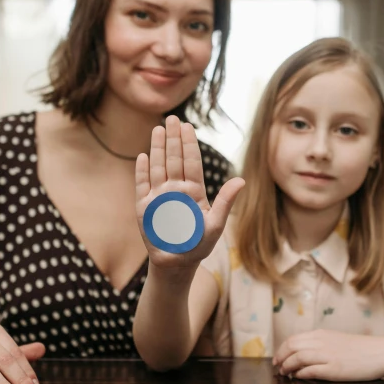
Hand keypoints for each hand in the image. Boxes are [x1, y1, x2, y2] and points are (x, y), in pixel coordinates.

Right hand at [135, 116, 243, 268]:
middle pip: (174, 159)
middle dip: (173, 139)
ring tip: (158, 129)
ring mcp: (159, 196)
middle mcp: (175, 189)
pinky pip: (142, 185)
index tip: (188, 127)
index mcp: (194, 191)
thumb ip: (225, 202)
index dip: (189, 144)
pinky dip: (142, 171)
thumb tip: (241, 180)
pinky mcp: (144, 207)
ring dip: (157, 148)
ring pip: (158, 167)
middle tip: (172, 119)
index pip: (191, 162)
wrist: (177, 264)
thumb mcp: (215, 225)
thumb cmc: (198, 245)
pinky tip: (143, 156)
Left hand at [273, 329, 383, 380]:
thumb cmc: (360, 348)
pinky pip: (311, 371)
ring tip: (285, 373)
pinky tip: (298, 377)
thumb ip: (320, 343)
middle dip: (281, 357)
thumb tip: (302, 351)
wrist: (381, 352)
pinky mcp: (335, 369)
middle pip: (292, 347)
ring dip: (288, 366)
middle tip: (278, 367)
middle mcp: (322, 342)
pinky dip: (301, 374)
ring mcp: (328, 355)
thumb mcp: (336, 339)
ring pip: (298, 357)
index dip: (282, 349)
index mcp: (321, 334)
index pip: (293, 339)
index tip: (278, 358)